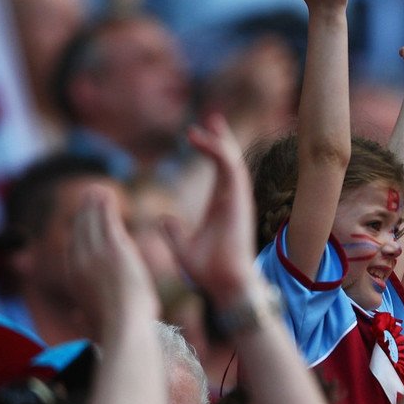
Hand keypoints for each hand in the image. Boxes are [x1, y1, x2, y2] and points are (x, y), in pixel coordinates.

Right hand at [68, 189, 157, 330]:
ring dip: (94, 204)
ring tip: (98, 190)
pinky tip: (108, 194)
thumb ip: (84, 315)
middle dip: (83, 212)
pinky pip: (107, 220)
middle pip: (79, 231)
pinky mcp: (114, 247)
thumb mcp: (92, 319)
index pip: (73, 248)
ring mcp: (96, 253)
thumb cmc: (114, 328)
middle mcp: (79, 262)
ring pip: (92, 222)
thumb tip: (77, 317)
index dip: (77, 232)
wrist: (123, 323)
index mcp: (74, 279)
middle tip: (88, 197)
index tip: (82, 221)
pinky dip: (105, 206)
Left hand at [161, 115, 258, 305]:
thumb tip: (165, 218)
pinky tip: (203, 140)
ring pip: (233, 161)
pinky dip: (219, 152)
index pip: (220, 171)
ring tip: (210, 122)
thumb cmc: (208, 270)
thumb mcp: (183, 247)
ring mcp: (237, 200)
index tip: (197, 135)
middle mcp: (232, 200)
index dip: (212, 151)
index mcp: (221, 206)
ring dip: (221, 142)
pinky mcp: (238, 201)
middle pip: (231, 161)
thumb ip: (174, 231)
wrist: (225, 284)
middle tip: (213, 119)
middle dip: (222, 139)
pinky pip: (231, 169)